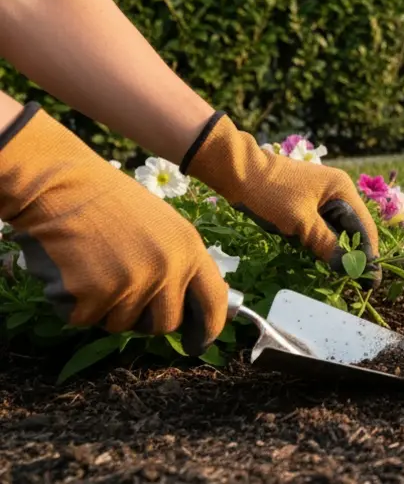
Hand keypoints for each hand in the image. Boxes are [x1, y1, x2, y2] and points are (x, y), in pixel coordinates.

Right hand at [0, 104, 227, 354]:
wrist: (64, 186)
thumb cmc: (111, 204)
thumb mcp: (164, 227)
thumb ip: (180, 263)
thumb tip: (190, 306)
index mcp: (190, 249)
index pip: (213, 301)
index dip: (208, 328)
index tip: (199, 343)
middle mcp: (168, 269)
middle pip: (164, 324)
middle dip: (144, 319)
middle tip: (123, 293)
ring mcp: (132, 283)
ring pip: (122, 325)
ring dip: (107, 308)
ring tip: (95, 268)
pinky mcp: (95, 295)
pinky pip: (87, 320)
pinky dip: (76, 304)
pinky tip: (74, 271)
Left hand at [181, 113, 380, 285]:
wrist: (237, 172)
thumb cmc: (270, 194)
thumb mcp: (300, 222)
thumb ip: (327, 245)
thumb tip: (350, 268)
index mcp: (342, 190)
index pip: (364, 227)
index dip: (368, 255)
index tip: (371, 282)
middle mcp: (338, 191)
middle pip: (354, 228)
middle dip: (356, 254)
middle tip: (358, 283)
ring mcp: (323, 197)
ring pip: (338, 229)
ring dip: (340, 249)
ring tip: (345, 275)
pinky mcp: (308, 203)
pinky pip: (324, 226)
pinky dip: (325, 242)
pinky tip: (325, 258)